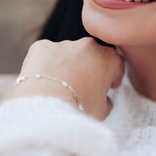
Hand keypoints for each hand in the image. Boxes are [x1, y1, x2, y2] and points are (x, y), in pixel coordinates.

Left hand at [7, 38, 124, 119]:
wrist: (46, 109)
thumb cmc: (78, 110)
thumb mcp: (102, 111)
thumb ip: (106, 100)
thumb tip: (103, 99)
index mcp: (108, 58)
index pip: (115, 63)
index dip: (113, 76)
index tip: (108, 86)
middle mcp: (87, 46)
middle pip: (91, 55)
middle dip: (88, 67)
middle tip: (82, 87)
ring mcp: (63, 44)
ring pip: (67, 54)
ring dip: (65, 65)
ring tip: (58, 87)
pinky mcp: (40, 47)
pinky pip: (45, 54)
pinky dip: (45, 65)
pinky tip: (42, 82)